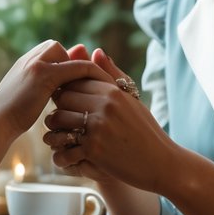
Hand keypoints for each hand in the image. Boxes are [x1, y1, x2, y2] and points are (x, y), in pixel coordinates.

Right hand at [0, 40, 113, 140]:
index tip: (73, 78)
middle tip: (83, 80)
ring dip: (82, 67)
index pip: (48, 50)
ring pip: (69, 54)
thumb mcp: (22, 101)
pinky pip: (77, 67)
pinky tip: (99, 88)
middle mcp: (29, 59)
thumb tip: (53, 93)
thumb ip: (36, 92)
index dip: (61, 62)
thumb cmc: (6, 120)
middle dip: (70, 61)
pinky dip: (91, 74)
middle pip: (57, 47)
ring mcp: (36, 64)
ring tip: (95, 83)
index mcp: (22, 63)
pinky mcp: (45, 75)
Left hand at [43, 47, 175, 191]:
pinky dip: (60, 152)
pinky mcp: (94, 149)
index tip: (65, 101)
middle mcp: (104, 105)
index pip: (74, 80)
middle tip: (59, 118)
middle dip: (57, 107)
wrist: (160, 163)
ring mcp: (98, 127)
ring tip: (58, 135)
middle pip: (62, 97)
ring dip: (53, 128)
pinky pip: (63, 145)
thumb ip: (113, 75)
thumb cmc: (145, 130)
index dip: (65, 90)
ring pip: (57, 119)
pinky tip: (65, 154)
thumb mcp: (132, 99)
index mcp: (113, 91)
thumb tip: (96, 51)